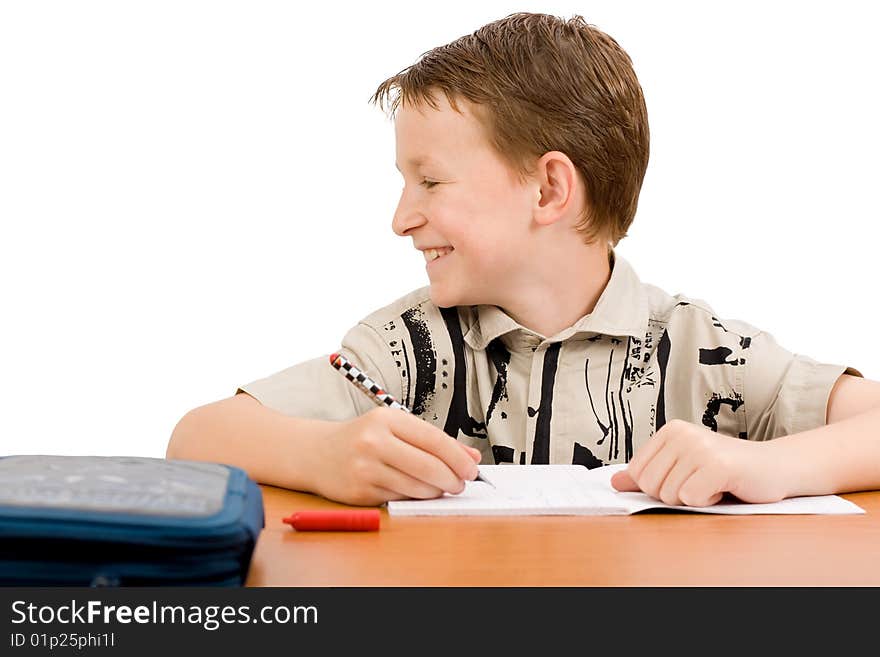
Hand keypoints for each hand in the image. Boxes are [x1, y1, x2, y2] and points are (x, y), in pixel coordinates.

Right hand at [310, 406, 481, 505]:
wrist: (316, 453)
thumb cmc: (362, 438)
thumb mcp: (395, 428)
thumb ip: (432, 441)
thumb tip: (471, 457)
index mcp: (386, 419)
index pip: (433, 439)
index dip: (457, 457)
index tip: (471, 468)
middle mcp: (373, 442)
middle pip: (428, 466)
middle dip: (452, 478)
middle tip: (460, 484)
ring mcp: (364, 468)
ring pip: (416, 486)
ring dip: (436, 491)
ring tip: (441, 488)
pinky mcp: (360, 492)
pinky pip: (400, 498)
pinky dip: (414, 497)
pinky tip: (416, 491)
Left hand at [609, 419, 786, 505]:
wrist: (774, 468)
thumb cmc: (726, 471)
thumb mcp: (682, 469)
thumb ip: (648, 475)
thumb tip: (614, 483)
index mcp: (670, 431)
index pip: (637, 473)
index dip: (658, 487)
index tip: (685, 478)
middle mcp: (682, 433)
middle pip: (650, 485)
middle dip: (675, 495)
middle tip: (701, 482)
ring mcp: (700, 447)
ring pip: (670, 494)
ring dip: (694, 499)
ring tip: (713, 483)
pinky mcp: (717, 465)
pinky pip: (691, 498)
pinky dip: (708, 501)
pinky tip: (724, 487)